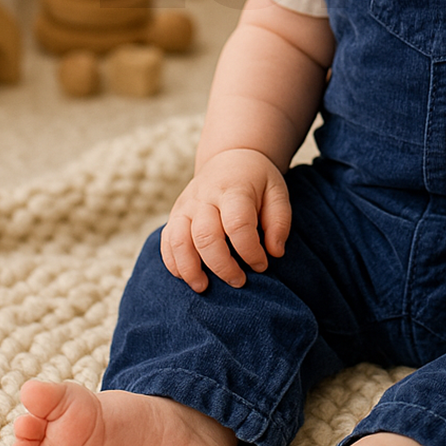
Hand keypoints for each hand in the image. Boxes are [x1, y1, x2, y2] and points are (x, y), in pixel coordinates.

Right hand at [160, 148, 291, 291]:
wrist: (229, 158)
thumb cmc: (257, 181)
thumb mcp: (277, 192)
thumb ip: (279, 221)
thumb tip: (275, 253)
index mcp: (234, 189)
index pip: (238, 224)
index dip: (250, 251)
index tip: (262, 265)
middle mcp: (205, 197)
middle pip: (206, 236)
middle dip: (222, 266)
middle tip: (239, 282)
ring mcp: (186, 205)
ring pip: (179, 241)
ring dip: (190, 269)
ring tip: (204, 287)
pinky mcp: (175, 215)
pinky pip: (166, 242)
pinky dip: (173, 263)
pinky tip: (187, 277)